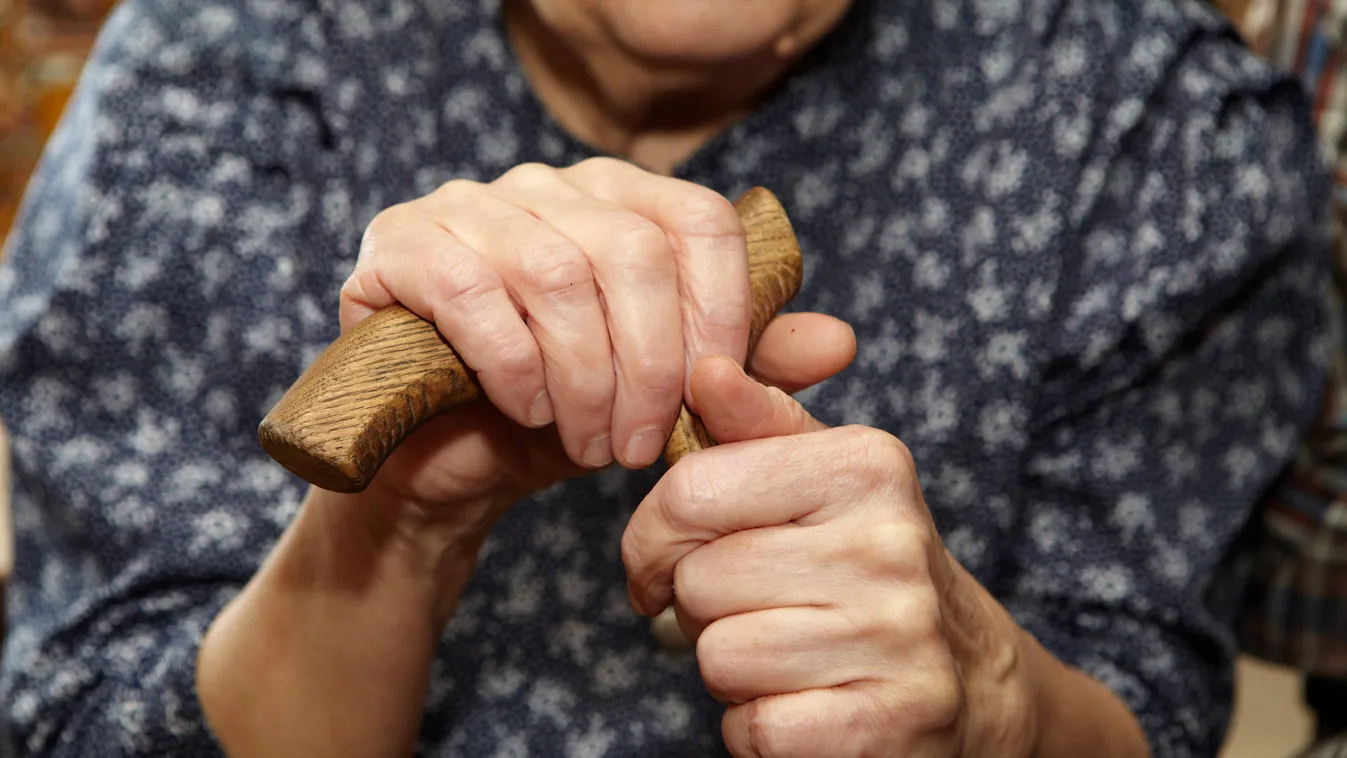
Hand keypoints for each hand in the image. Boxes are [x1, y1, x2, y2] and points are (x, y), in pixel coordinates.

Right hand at [336, 157, 853, 544]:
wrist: (449, 465)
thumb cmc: (564, 419)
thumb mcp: (666, 399)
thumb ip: (746, 369)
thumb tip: (838, 341)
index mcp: (620, 201)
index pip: (697, 220)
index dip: (722, 311)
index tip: (716, 393)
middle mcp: (547, 185)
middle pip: (631, 248)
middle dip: (651, 365)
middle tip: (643, 445)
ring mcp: (468, 206)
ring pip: (557, 271)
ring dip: (585, 378)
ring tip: (591, 442)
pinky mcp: (400, 245)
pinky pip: (472, 291)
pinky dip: (514, 366)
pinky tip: (525, 410)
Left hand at [621, 357, 1037, 756]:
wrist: (970, 680)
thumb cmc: (866, 565)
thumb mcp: (821, 478)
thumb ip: (756, 425)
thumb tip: (706, 370)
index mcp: (866, 467)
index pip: (691, 491)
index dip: (653, 536)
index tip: (666, 558)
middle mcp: (889, 546)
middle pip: (698, 580)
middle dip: (702, 605)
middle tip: (755, 609)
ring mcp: (896, 640)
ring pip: (719, 656)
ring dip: (732, 668)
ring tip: (786, 654)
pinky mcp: (885, 727)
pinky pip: (752, 728)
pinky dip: (758, 726)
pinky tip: (804, 704)